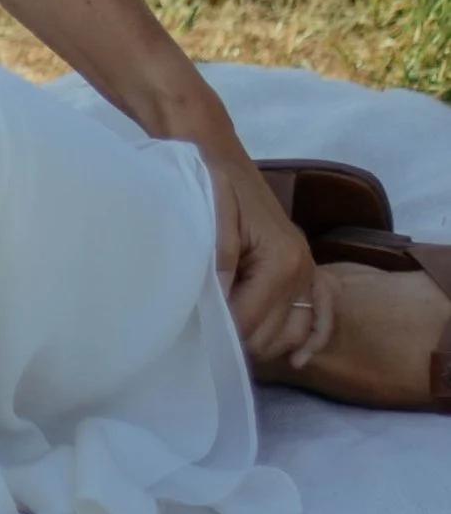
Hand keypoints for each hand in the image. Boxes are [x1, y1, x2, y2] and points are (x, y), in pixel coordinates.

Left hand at [207, 148, 329, 372]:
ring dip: (260, 341)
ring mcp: (307, 272)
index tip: (192, 329)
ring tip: (225, 337)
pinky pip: (321, 312)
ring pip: (286, 333)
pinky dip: (313, 338)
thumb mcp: (208, 217)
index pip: (248, 322)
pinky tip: (299, 360)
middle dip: (235, 338)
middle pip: (268, 335)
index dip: (218, 332)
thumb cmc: (208, 183)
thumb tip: (219, 306)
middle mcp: (302, 271)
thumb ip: (217, 261)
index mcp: (282, 261)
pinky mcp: (304, 270)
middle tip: (201, 330)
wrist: (216, 154)